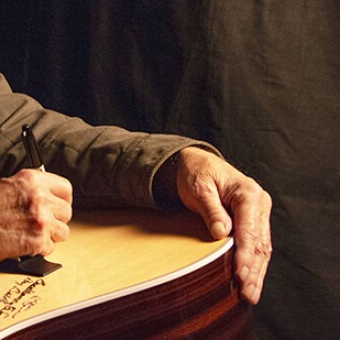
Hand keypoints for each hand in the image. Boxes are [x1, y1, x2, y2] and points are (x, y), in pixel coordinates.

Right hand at [0, 169, 72, 268]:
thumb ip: (30, 188)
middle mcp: (39, 198)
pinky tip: (23, 243)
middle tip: (39, 223)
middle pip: (67, 212)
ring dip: (49, 236)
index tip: (58, 206)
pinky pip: (50, 248)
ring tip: (29, 233)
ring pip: (63, 232)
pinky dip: (38, 249)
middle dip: (56, 219)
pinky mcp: (37, 241)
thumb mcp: (6, 185)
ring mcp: (40, 220)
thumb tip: (46, 195)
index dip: (62, 200)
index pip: (65, 188)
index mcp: (32, 180)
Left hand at [174, 147, 272, 304]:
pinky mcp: (253, 222)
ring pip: (262, 248)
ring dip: (257, 273)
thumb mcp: (199, 189)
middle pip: (259, 242)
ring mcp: (258, 213)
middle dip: (254, 270)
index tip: (240, 272)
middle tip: (247, 291)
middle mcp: (259, 203)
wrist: (197, 164)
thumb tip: (222, 233)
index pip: (249, 229)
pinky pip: (257, 246)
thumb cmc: (197, 174)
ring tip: (251, 294)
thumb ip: (211, 210)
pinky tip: (251, 281)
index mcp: (248, 193)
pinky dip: (255, 265)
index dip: (245, 253)